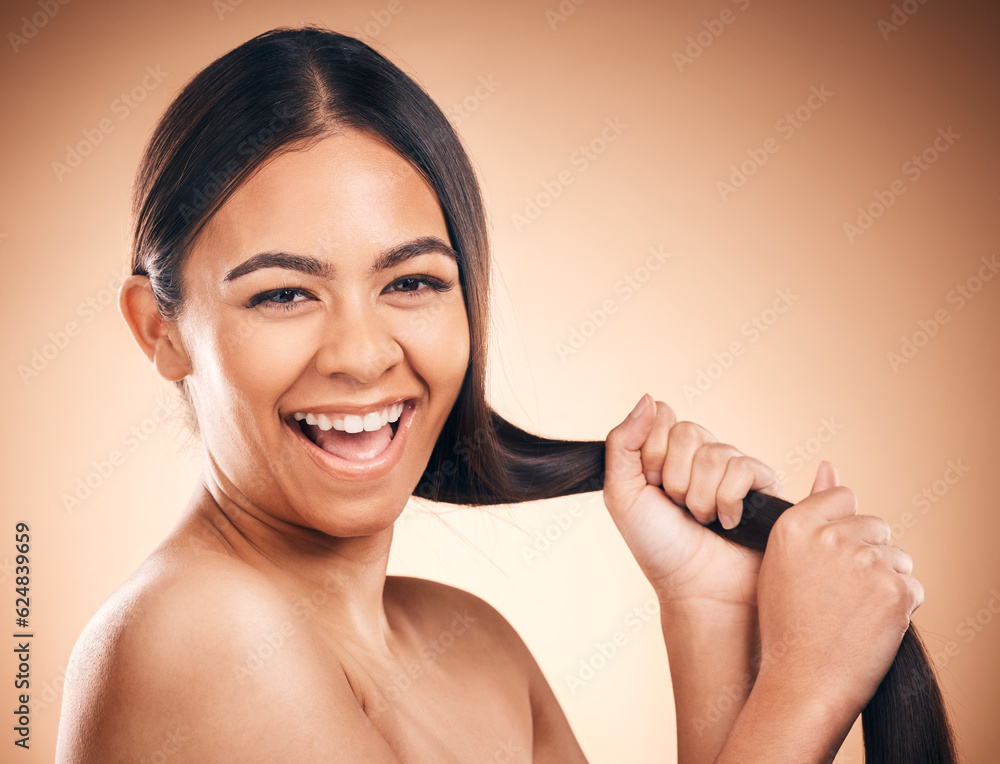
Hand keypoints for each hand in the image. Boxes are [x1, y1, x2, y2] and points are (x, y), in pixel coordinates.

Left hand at [603, 393, 782, 606]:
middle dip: (674, 478)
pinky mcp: (763, 484)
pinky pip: (742, 469)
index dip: (652, 453)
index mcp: (669, 452)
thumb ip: (623, 442)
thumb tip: (648, 397)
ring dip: (700, 497)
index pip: (663, 416)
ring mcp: (734, 468)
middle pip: (688, 431)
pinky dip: (727, 502)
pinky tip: (728, 522)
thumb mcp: (622, 493)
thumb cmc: (658, 546)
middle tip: (677, 507)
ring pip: (714, 453)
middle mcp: (702, 454)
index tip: (651, 486)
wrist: (694, 588)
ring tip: (702, 520)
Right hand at [754, 461, 923, 719]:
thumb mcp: (784, 560)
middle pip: (874, 525)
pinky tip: (871, 625)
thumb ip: (812, 511)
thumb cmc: (789, 624)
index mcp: (793, 525)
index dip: (841, 528)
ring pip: (897, 556)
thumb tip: (829, 465)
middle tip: (840, 594)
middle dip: (868, 554)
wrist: (803, 681)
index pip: (842, 498)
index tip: (830, 559)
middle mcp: (828, 537)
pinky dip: (900, 607)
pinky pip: (913, 587)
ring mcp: (863, 561)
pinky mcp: (894, 589)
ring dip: (885, 580)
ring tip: (853, 612)